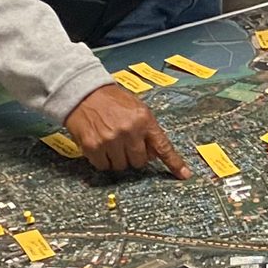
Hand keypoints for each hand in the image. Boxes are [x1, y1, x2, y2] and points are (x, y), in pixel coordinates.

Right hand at [65, 83, 188, 177]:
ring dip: (117, 159)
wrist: (83, 93)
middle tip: (125, 143)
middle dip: (134, 156)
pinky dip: (102, 160)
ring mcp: (110, 140)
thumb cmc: (112, 101)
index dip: (174, 163)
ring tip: (111, 142)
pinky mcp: (93, 147)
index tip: (184, 175)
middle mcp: (129, 131)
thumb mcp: (137, 108)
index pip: (163, 146)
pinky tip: (100, 145)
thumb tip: (155, 155)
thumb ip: (148, 130)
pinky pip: (103, 166)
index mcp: (144, 120)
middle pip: (140, 162)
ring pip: (121, 166)